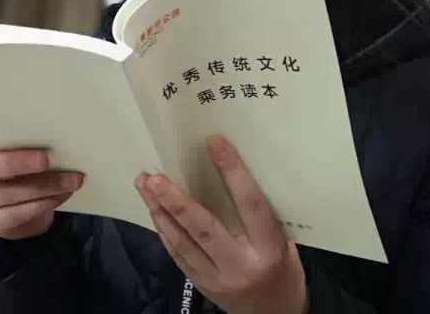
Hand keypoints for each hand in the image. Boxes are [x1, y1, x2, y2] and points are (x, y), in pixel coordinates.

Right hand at [0, 127, 83, 239]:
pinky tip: (63, 195)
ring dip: (46, 186)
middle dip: (20, 162)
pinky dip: (44, 204)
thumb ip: (22, 137)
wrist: (13, 211)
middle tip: (46, 159)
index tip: (13, 122)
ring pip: (10, 194)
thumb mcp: (19, 151)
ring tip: (73, 180)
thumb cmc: (20, 171)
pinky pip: (19, 214)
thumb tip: (41, 110)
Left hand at [134, 135, 307, 313]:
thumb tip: (234, 175)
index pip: (249, 203)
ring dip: (160, 212)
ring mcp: (217, 278)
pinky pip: (178, 254)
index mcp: (268, 249)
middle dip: (176, 200)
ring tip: (144, 185)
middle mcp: (240, 264)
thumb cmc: (285, 274)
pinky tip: (154, 211)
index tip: (214, 143)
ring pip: (182, 241)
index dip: (232, 171)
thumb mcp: (285, 244)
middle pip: (203, 227)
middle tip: (154, 176)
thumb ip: (261, 217)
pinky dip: (164, 231)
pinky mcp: (201, 285)